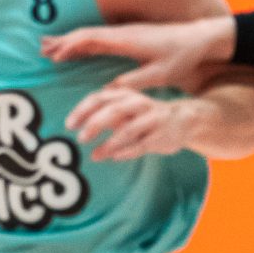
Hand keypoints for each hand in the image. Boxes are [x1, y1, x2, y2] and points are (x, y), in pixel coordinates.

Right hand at [42, 13, 234, 91]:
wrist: (198, 38)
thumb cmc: (180, 56)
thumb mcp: (159, 74)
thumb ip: (133, 82)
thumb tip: (108, 90)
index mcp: (127, 41)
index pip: (92, 40)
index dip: (72, 46)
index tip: (55, 55)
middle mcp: (122, 33)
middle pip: (86, 35)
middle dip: (63, 42)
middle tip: (41, 50)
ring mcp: (124, 33)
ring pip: (90, 34)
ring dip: (69, 40)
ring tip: (49, 47)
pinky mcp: (128, 36)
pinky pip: (99, 38)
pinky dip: (83, 42)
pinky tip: (75, 48)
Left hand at [64, 86, 191, 161]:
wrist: (184, 119)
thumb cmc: (143, 116)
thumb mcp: (122, 110)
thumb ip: (101, 115)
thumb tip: (74, 125)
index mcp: (124, 95)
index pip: (99, 98)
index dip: (82, 110)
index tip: (69, 125)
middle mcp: (138, 104)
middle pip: (113, 111)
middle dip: (95, 124)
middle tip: (80, 138)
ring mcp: (151, 119)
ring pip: (129, 129)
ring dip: (110, 143)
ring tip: (95, 155)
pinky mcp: (161, 135)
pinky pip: (142, 144)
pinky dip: (127, 151)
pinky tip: (114, 158)